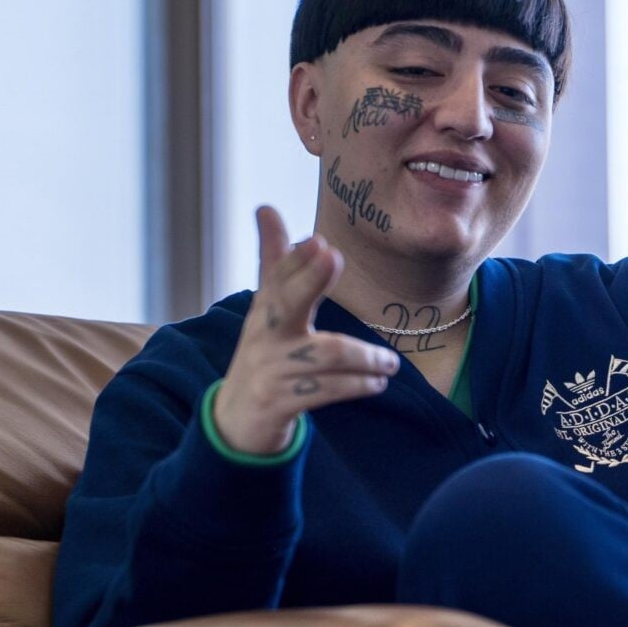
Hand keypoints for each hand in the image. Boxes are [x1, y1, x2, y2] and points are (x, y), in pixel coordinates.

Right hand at [214, 206, 400, 454]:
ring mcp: (270, 370)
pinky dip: (356, 385)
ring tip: (391, 363)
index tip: (318, 240)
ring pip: (323, 355)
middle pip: (286, 301)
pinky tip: (377, 382)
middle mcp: (264, 335)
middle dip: (308, 278)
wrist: (236, 419)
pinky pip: (325, 390)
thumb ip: (275, 262)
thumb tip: (265, 207)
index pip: (278, 275)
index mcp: (265, 308)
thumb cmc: (265, 352)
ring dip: (364, 356)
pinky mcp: (280, 402)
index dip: (295, 257)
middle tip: (333, 256)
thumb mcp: (267, 309)